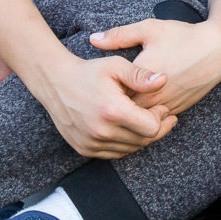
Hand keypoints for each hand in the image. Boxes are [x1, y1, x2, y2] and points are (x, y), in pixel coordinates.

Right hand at [34, 50, 177, 158]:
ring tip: (145, 120)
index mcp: (113, 111)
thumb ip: (141, 76)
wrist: (56, 83)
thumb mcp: (116, 66)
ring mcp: (92, 143)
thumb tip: (164, 80)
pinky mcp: (85, 149)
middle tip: (162, 115)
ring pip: (130, 149)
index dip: (161, 118)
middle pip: (143, 140)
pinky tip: (128, 128)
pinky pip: (115, 153)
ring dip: (141, 136)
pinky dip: (126, 143)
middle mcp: (102, 132)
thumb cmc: (89, 72)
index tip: (162, 107)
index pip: (152, 128)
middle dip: (157, 128)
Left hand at [87, 16, 220, 117]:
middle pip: (125, 112)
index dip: (102, 95)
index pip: (113, 96)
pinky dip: (147, 116)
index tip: (96, 89)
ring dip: (131, 115)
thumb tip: (92, 39)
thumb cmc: (182, 36)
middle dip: (114, 107)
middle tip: (102, 100)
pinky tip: (141, 106)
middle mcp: (153, 97)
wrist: (217, 49)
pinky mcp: (179, 109)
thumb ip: (118, 36)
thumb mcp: (148, 29)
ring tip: (118, 106)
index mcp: (141, 78)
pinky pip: (157, 120)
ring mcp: (167, 105)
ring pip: (141, 120)